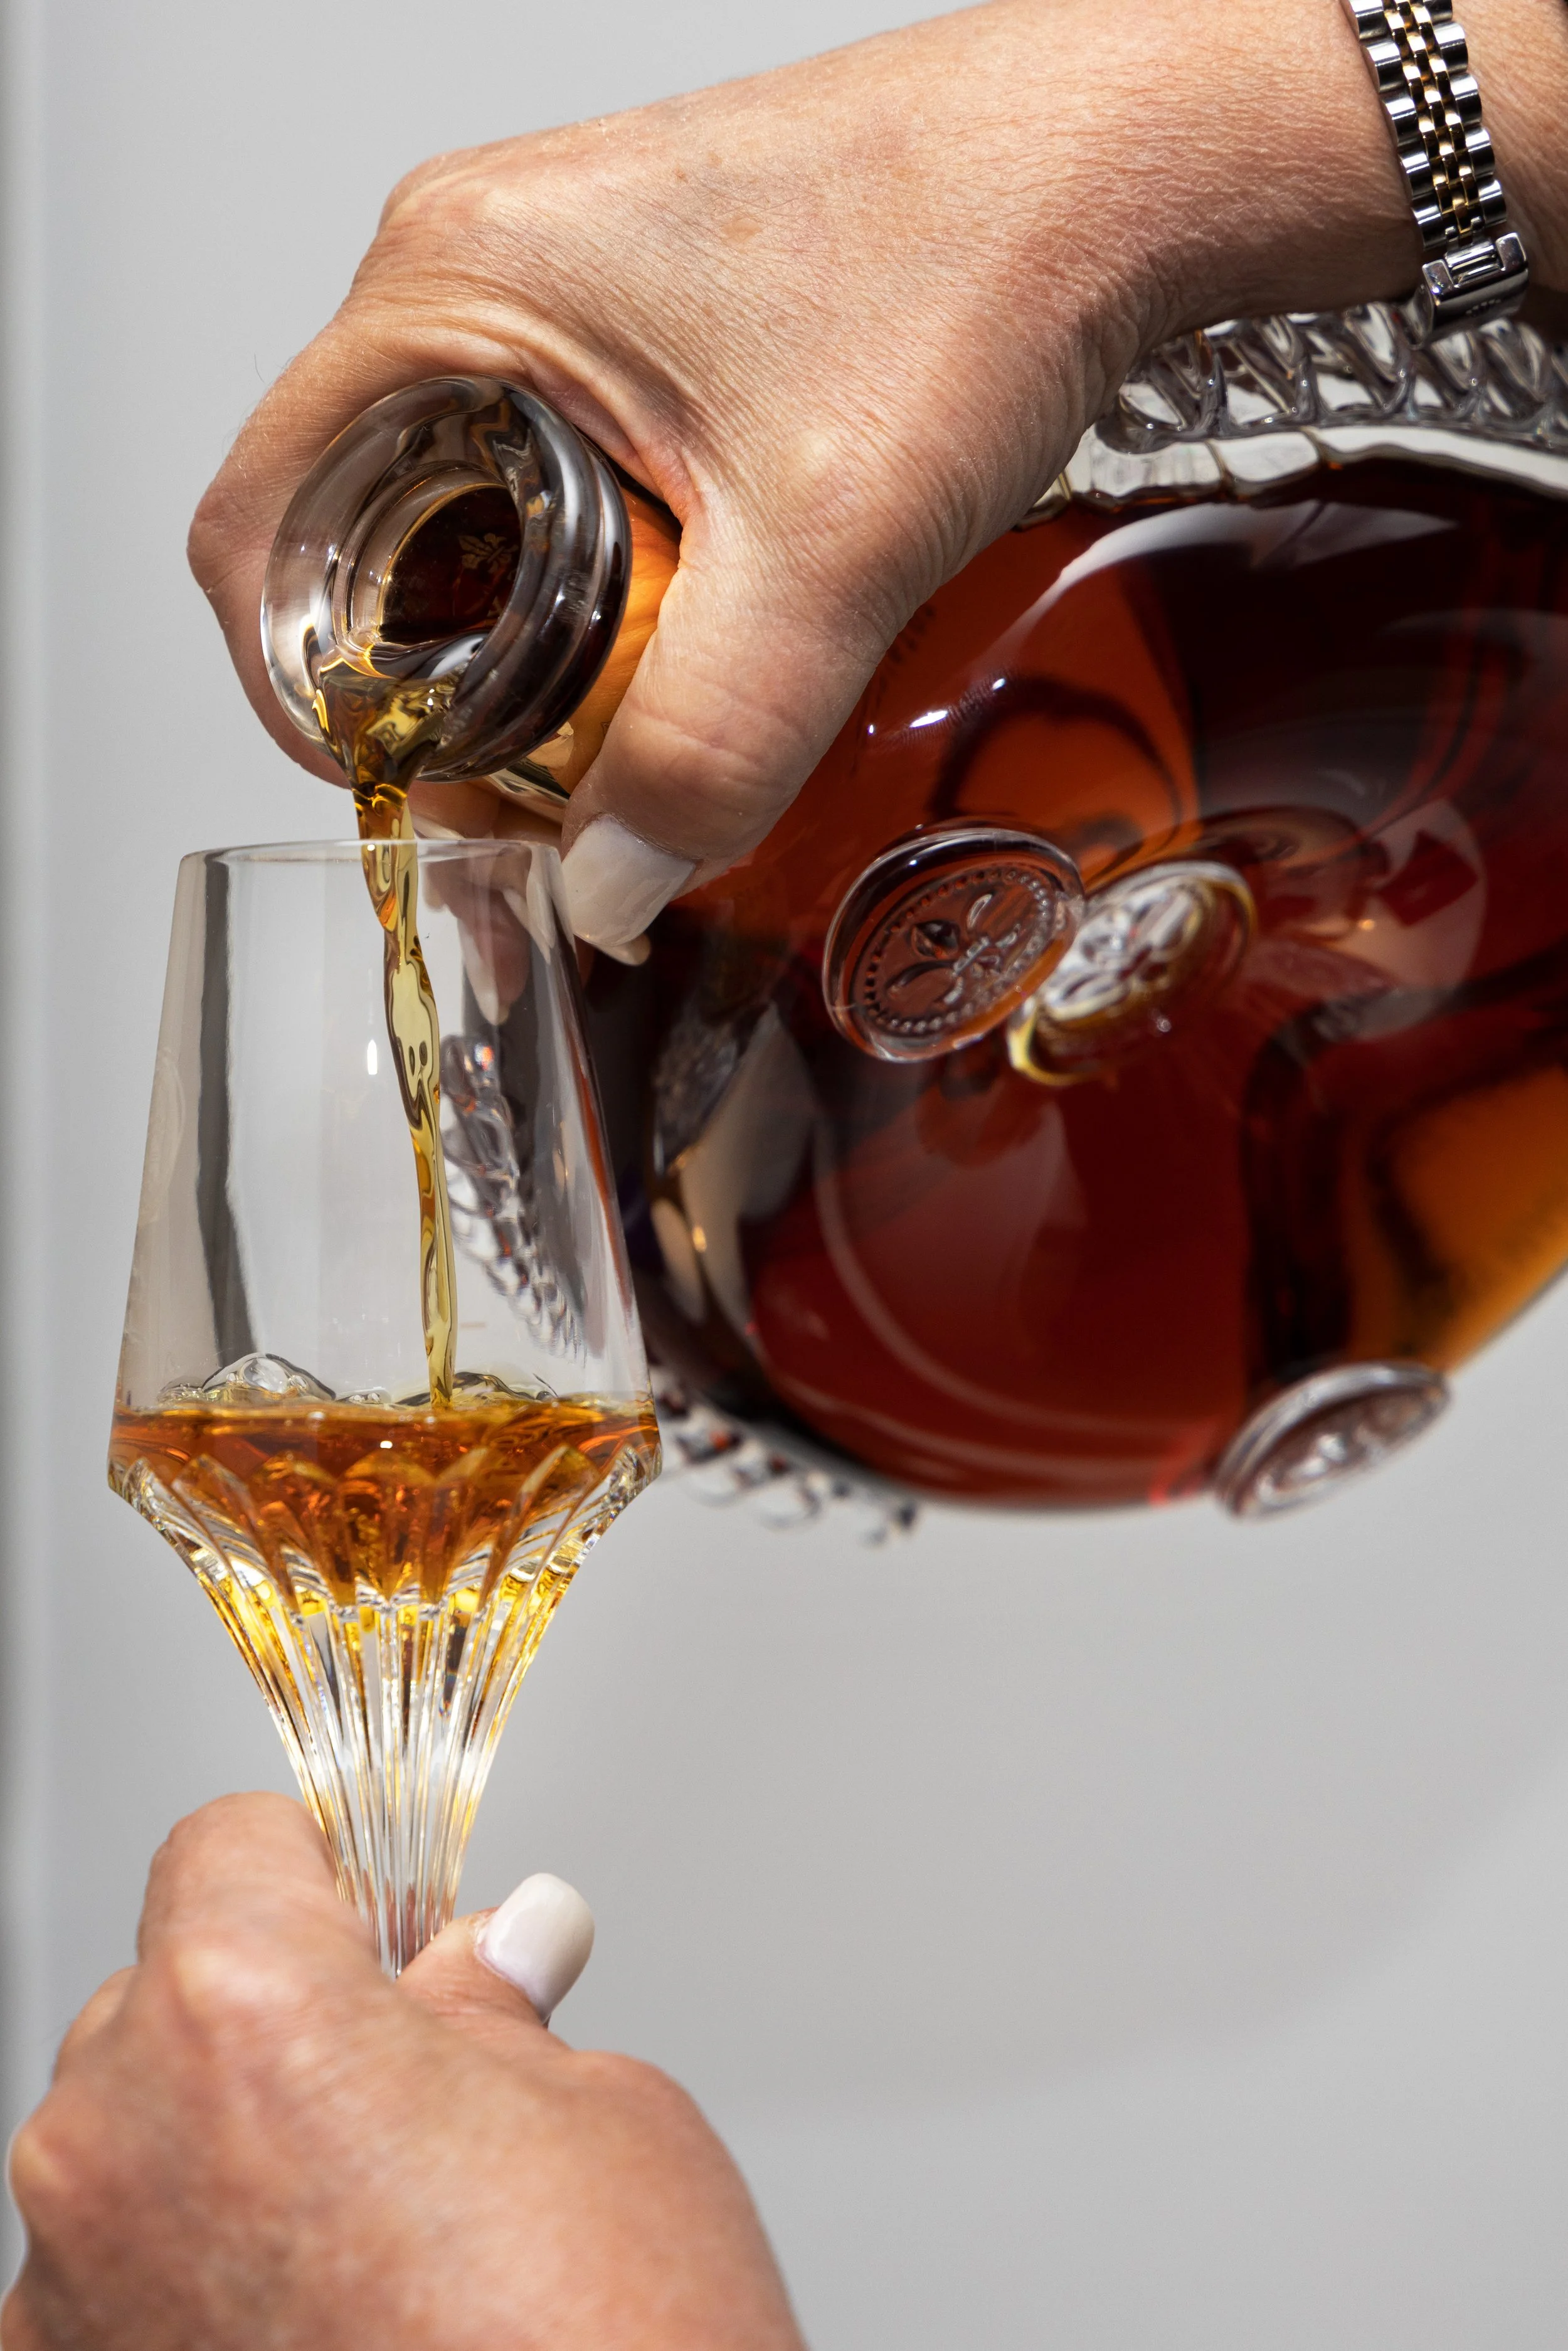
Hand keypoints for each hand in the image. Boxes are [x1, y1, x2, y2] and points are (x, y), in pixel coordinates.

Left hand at [4, 1796, 804, 2350]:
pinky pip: (119, 2277)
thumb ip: (496, 2010)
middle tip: (408, 2089)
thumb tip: (493, 1955)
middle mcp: (113, 2145)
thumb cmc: (612, 2350)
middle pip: (168, 1997)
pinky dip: (199, 2278)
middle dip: (278, 2019)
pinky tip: (325, 2322)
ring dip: (229, 2155)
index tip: (374, 1910)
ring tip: (374, 2238)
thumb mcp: (602, 2111)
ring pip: (138, 2145)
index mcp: (238, 2013)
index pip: (226, 1847)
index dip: (321, 1869)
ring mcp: (71, 2295)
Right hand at [189, 0, 1567, 954]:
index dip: (294, 679)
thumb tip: (610, 886)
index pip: (264, 516)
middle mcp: (479, 263)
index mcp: (453, 283)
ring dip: (504, 627)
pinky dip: (573, 569)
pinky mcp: (636, 313)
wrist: (1108, 164)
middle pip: (351, 518)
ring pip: (453, 496)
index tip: (385, 779)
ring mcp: (556, 281)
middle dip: (414, 672)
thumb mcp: (825, 550)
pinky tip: (661, 633)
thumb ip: (709, 739)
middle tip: (512, 780)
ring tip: (597, 720)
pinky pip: (541, 462)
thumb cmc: (974, 260)